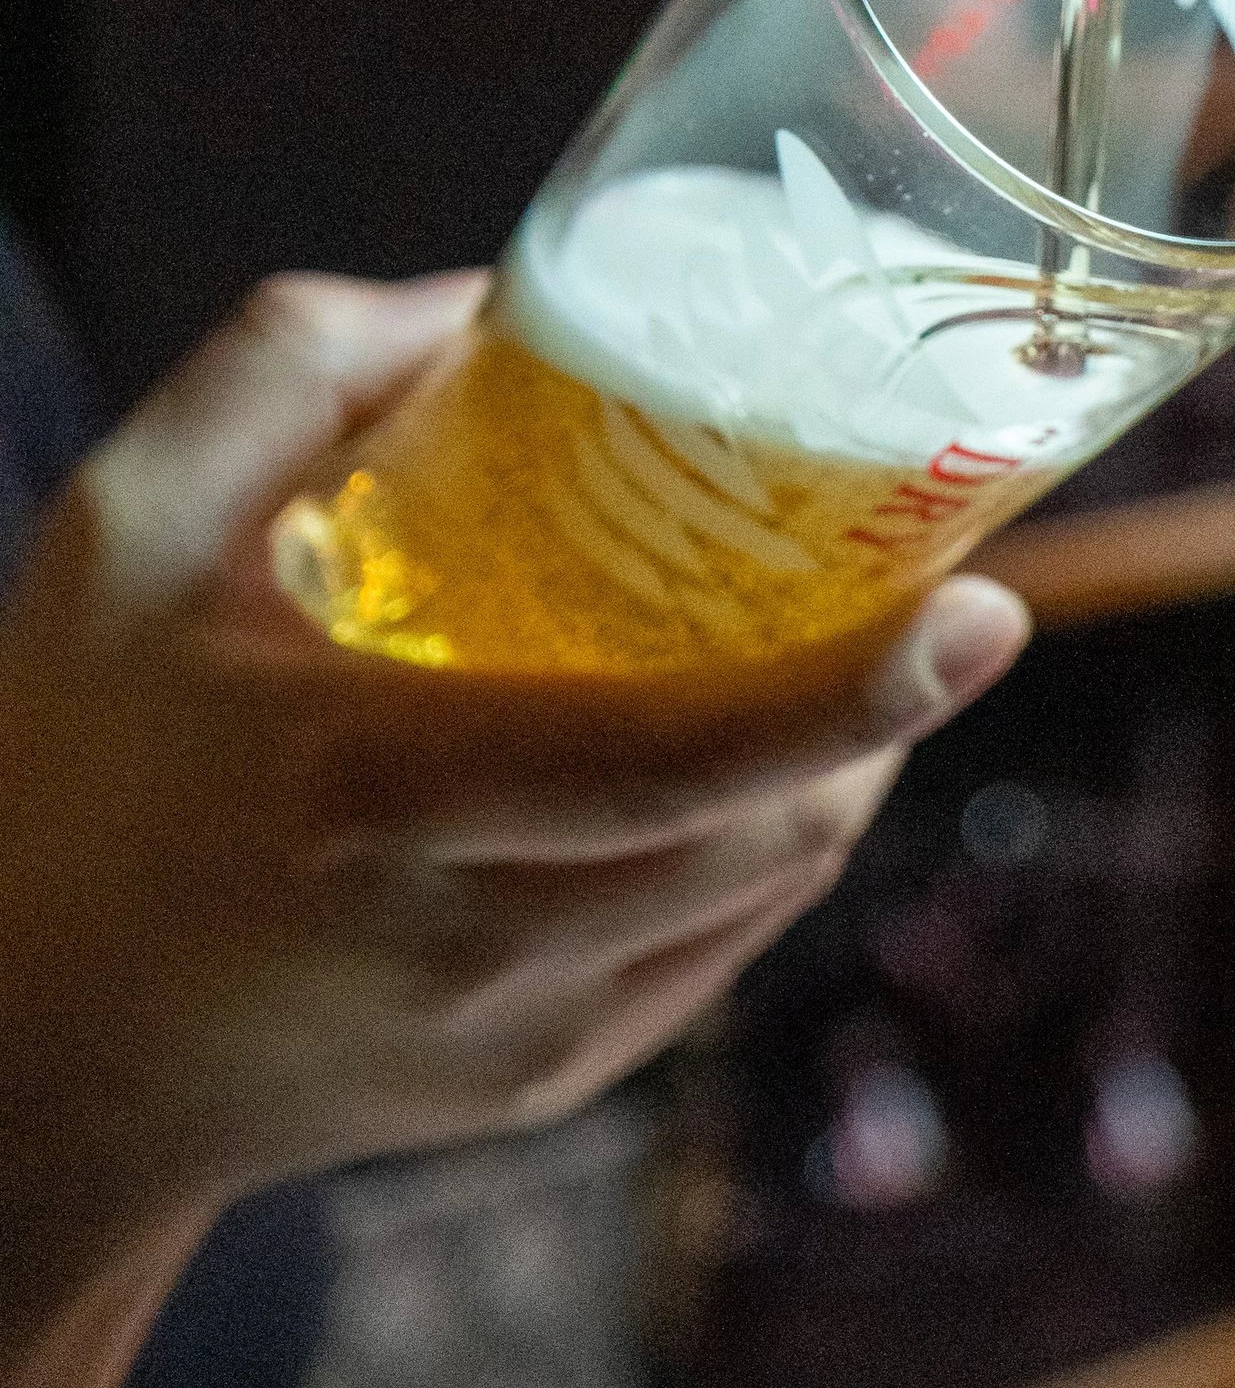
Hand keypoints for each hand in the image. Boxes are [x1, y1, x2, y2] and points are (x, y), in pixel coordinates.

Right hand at [0, 272, 1029, 1299]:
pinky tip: (748, 761)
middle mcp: (471, 943)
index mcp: (380, 794)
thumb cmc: (72, 769)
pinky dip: (765, 849)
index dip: (859, 691)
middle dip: (886, 708)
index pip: (681, 763)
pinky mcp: (539, 1089)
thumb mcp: (124, 534)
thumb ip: (291, 368)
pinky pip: (720, 954)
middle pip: (773, 830)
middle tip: (928, 584)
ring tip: (851, 652)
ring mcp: (518, 1042)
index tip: (986, 606)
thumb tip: (488, 298)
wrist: (24, 1057)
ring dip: (841, 771)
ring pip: (772, 894)